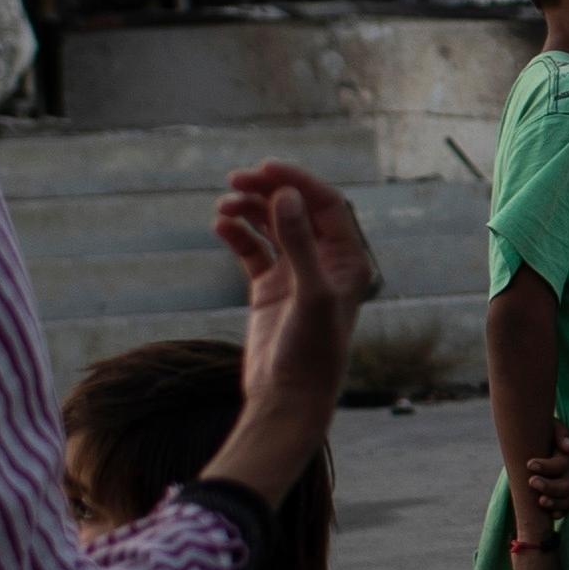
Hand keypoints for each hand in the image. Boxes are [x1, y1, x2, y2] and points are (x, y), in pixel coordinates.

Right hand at [213, 161, 372, 406]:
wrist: (288, 401)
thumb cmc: (312, 353)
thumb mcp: (309, 295)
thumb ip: (298, 244)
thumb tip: (286, 196)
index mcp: (349, 261)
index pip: (327, 204)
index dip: (298, 180)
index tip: (265, 168)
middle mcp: (325, 263)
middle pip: (298, 209)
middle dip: (268, 191)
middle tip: (236, 179)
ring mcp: (295, 275)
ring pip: (272, 227)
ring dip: (249, 211)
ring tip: (223, 206)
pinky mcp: (269, 290)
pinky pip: (252, 251)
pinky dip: (237, 235)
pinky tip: (219, 226)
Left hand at [508, 427, 568, 523]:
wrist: (532, 434)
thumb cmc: (541, 430)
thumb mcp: (550, 426)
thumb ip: (560, 433)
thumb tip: (568, 449)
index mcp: (564, 456)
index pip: (561, 465)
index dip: (547, 466)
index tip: (529, 464)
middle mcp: (568, 472)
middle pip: (567, 486)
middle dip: (549, 486)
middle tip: (531, 481)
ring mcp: (565, 484)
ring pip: (568, 499)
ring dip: (554, 502)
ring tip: (540, 501)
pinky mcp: (560, 495)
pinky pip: (566, 508)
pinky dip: (559, 512)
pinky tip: (551, 514)